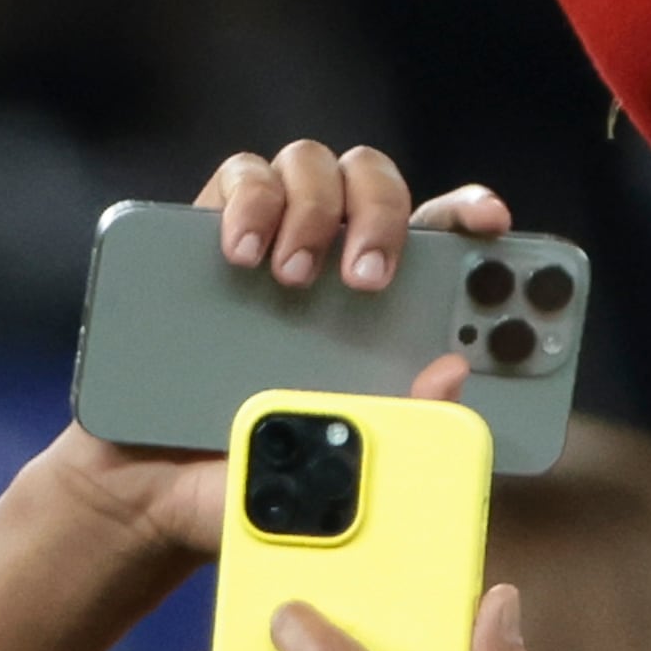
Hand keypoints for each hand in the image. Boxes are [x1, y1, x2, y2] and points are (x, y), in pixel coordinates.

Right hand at [38, 141, 514, 560]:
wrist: (157, 486)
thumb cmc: (262, 471)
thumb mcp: (340, 457)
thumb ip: (401, 421)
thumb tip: (452, 372)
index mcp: (385, 303)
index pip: (442, 236)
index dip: (471, 215)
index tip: (493, 224)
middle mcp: (334, 254)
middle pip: (377, 182)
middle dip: (385, 215)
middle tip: (368, 279)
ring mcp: (272, 236)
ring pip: (311, 165)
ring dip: (316, 209)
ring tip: (292, 276)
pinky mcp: (207, 233)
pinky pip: (239, 176)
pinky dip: (248, 201)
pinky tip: (242, 254)